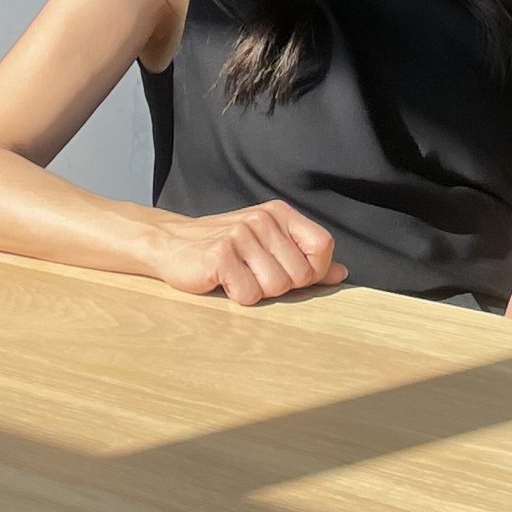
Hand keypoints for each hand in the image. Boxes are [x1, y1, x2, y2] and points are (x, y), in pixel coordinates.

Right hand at [149, 201, 346, 304]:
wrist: (171, 245)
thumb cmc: (224, 249)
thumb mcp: (267, 246)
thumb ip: (304, 258)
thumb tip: (341, 274)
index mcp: (279, 214)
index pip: (323, 245)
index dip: (314, 271)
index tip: (293, 276)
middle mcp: (262, 219)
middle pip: (300, 274)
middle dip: (281, 287)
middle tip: (253, 276)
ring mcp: (241, 235)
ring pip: (276, 287)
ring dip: (257, 292)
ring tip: (238, 277)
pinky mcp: (220, 255)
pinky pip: (249, 294)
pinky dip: (238, 297)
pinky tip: (224, 282)